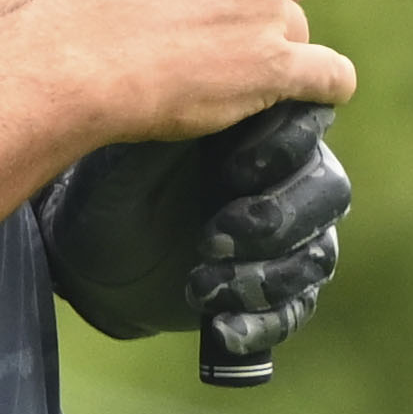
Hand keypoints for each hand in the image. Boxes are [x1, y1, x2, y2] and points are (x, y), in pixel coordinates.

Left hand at [38, 103, 350, 359]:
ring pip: (318, 253)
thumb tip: (212, 84)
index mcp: (260, 127)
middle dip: (275, 218)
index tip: (228, 168)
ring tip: (199, 286)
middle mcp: (286, 179)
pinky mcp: (275, 290)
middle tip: (211, 236)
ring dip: (264, 275)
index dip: (281, 146)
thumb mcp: (134, 149)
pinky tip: (223, 329)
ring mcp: (287, 238)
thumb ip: (179, 120)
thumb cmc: (112, 184)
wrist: (86, 253)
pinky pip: (296, 308)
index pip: (307, 124)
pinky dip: (264, 322)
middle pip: (327, 191)